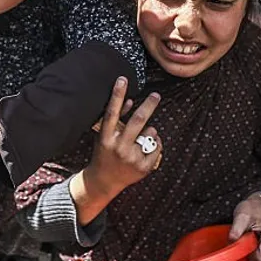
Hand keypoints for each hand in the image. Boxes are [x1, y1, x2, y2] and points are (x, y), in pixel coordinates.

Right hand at [82, 77, 161, 197]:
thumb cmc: (104, 153)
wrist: (103, 181)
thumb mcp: (104, 136)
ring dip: (150, 132)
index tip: (122, 79)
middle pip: (138, 121)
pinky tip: (145, 150)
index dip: (117, 95)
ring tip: (139, 141)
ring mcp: (132, 158)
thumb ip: (117, 119)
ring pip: (150, 133)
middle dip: (148, 105)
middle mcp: (119, 147)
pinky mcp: (143, 167)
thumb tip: (130, 101)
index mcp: (106, 137)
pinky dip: (155, 144)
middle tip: (156, 95)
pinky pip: (157, 146)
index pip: (112, 112)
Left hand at [229, 193, 260, 260]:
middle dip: (249, 257)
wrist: (260, 203)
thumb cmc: (254, 207)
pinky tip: (251, 244)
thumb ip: (236, 233)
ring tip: (247, 242)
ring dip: (251, 256)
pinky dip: (254, 254)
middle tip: (242, 244)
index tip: (239, 249)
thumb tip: (231, 247)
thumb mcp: (242, 216)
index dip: (247, 257)